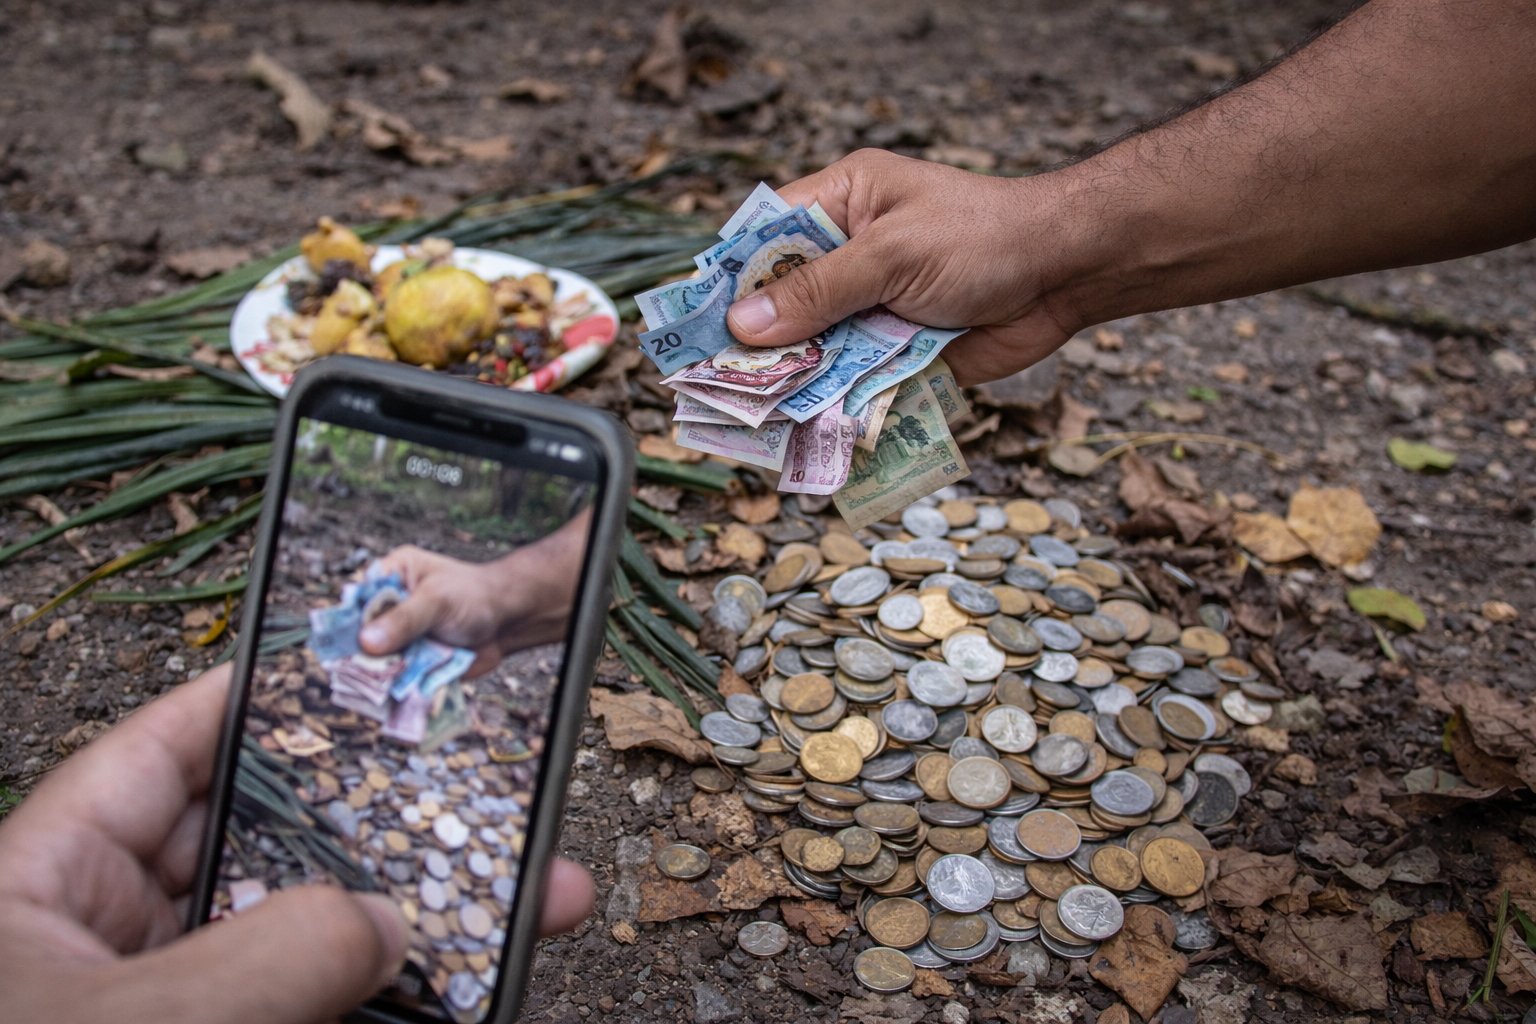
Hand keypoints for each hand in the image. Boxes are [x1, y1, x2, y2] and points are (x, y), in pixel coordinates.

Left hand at [0, 665, 594, 1023]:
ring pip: (305, 948)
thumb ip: (267, 959)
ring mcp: (169, 1013)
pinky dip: (390, 1011)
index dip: (253, 704)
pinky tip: (471, 997)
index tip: (351, 674)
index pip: (157, 758)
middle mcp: (106, 947)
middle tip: (477, 800)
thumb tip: (384, 918)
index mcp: (39, 890)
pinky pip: (312, 1016)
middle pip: (262, 851)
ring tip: (526, 904)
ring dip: (413, 932)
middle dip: (377, 828)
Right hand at [359, 509, 591, 672]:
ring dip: (374, 676)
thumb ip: (404, 619)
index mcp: (389, 576)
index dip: (344, 621)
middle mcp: (386, 607)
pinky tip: (390, 699)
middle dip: (358, 655)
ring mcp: (396, 637)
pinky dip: (390, 689)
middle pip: (355, 634)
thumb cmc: (474, 597)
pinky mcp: (407, 662)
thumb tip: (366, 642)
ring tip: (378, 688)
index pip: (353, 599)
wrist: (508, 622)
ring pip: (370, 660)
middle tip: (359, 671)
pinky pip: (390, 678)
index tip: (343, 643)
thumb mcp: (438, 601)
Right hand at [724, 149, 1081, 385]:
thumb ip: (820, 290)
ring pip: (814, 346)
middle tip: (711, 383)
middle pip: (784, 300)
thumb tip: (744, 323)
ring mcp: (872, 304)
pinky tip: (801, 429)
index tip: (695, 323)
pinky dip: (831, 401)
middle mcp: (851, 253)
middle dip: (755, 341)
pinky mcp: (896, 349)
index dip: (731, 278)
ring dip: (791, 379)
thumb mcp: (892, 255)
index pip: (767, 235)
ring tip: (748, 418)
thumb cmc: (985, 237)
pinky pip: (851, 378)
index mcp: (843, 201)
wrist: (1067, 275)